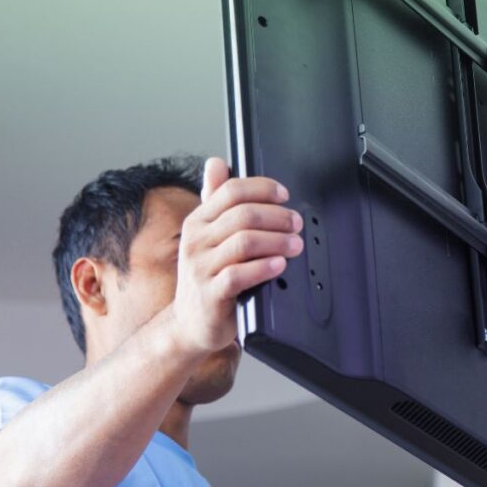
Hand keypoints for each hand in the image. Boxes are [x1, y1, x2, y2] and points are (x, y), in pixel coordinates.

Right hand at [170, 157, 302, 354]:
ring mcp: (200, 268)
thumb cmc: (206, 277)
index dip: (262, 188)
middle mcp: (195, 241)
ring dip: (277, 240)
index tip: (284, 195)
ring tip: (295, 245)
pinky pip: (240, 275)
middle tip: (296, 223)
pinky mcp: (210, 294)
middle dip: (277, 216)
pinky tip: (280, 265)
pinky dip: (264, 267)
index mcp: (197, 221)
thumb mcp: (206, 236)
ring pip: (245, 242)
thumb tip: (216, 163)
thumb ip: (214, 201)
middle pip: (243, 215)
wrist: (190, 323)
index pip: (230, 191)